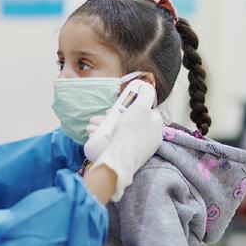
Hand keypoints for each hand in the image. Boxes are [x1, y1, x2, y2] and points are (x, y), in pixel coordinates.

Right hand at [86, 85, 161, 200]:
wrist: (122, 156)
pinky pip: (115, 145)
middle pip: (128, 124)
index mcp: (156, 127)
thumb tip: (147, 86)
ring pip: (118, 134)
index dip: (128, 108)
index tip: (116, 108)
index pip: (143, 113)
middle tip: (97, 119)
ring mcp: (138, 150)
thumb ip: (145, 95)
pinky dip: (103, 140)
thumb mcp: (141, 107)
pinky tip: (92, 137)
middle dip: (109, 119)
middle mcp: (149, 139)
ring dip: (101, 128)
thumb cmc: (131, 129)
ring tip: (89, 128)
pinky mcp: (126, 159)